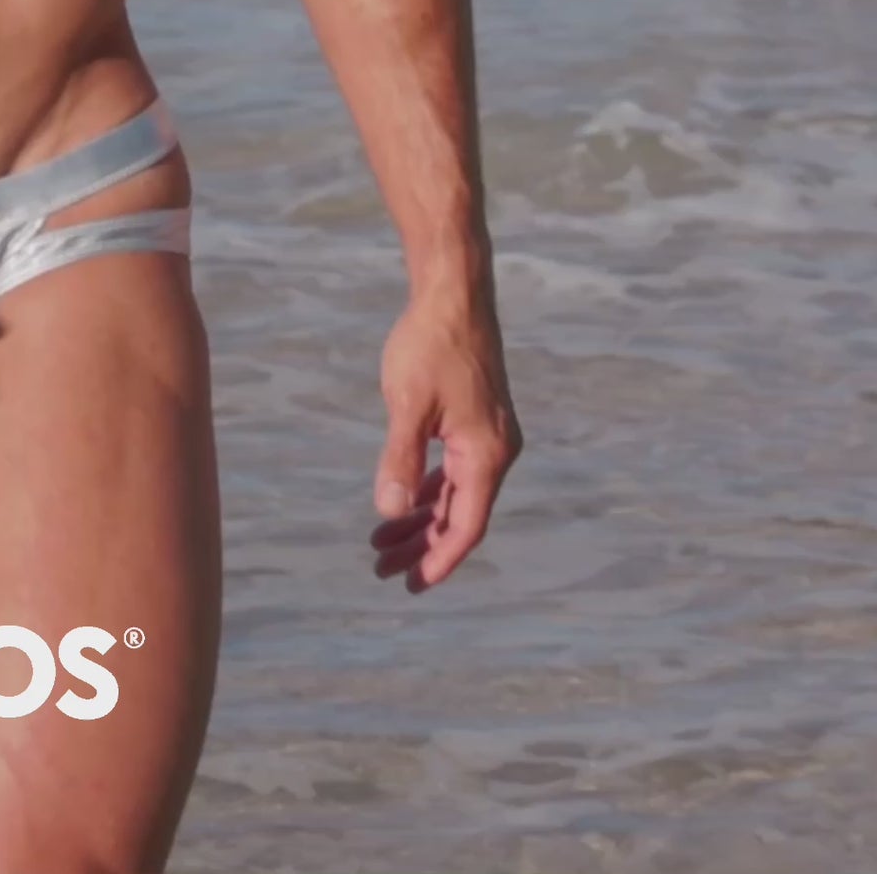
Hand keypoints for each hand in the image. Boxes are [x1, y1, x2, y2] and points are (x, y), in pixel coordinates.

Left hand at [368, 288, 521, 592]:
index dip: (438, 560)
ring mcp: (488, 435)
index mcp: (486, 455)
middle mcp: (496, 451)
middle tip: (381, 568)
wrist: (453, 292)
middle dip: (420, 544)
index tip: (411, 584)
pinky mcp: (476, 419)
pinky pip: (454, 469)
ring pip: (455, 493)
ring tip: (381, 539)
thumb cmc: (430, 344)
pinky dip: (428, 488)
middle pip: (459, 515)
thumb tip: (389, 510)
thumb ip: (401, 459)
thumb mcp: (408, 403)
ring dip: (421, 517)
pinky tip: (402, 499)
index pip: (466, 526)